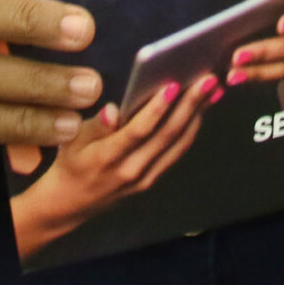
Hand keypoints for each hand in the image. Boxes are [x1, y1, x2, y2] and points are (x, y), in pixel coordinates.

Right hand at [10, 72, 214, 254]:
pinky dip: (191, 130)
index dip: (157, 108)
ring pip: (178, 144)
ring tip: (213, 91)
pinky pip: (176, 153)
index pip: (138, 131)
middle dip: (190, 106)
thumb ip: (95, 126)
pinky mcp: (153, 179)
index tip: (173, 85)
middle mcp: (132, 170)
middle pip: (167, 136)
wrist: (70, 204)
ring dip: (198, 116)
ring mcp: (145, 178)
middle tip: (208, 80)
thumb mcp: (71, 141)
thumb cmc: (70, 163)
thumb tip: (113, 109)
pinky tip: (200, 110)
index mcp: (108, 158)